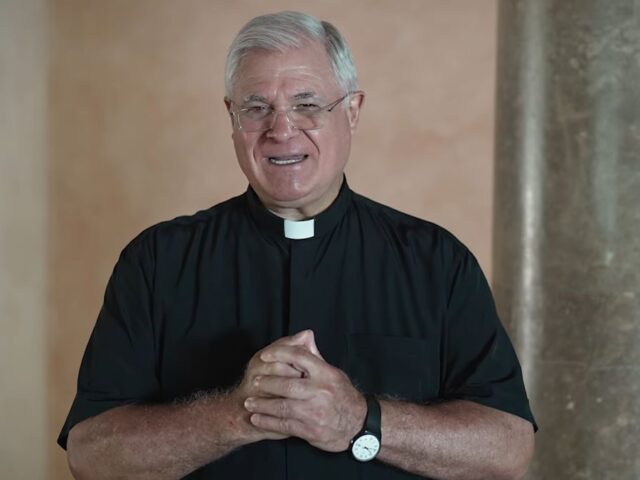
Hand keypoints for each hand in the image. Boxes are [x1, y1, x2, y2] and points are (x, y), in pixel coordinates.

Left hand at [243, 330, 366, 452]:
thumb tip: (305, 336)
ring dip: (263, 405)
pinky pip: (285, 425)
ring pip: (283, 407)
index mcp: (326, 374)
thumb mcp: (334, 374)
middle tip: (254, 381)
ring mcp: (315, 412)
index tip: (264, 355)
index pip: (299, 357)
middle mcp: (320, 392)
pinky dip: (268, 422)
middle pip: (287, 385)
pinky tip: (257, 419)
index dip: (279, 354)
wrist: (359, 425)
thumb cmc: (343, 396)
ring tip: (249, 402)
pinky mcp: (311, 430)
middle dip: (267, 383)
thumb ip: (316, 358)